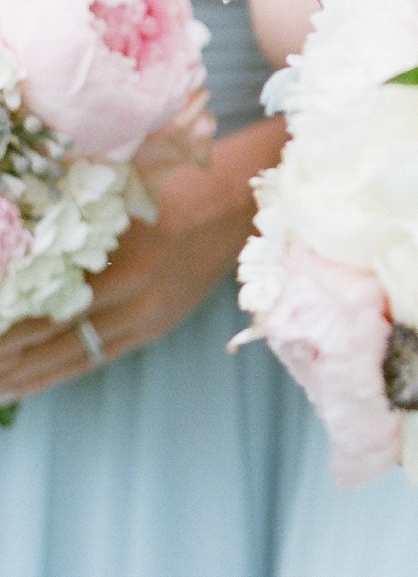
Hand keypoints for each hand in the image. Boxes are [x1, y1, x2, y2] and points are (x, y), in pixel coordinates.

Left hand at [0, 112, 284, 401]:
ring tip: (3, 390)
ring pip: (83, 357)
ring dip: (38, 376)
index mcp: (130, 266)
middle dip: (19, 364)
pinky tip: (39, 379)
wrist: (236, 203)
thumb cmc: (173, 186)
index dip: (19, 333)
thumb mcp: (121, 199)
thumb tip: (22, 253)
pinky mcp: (158, 326)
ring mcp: (151, 318)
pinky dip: (67, 369)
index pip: (60, 311)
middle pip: (66, 343)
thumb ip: (75, 226)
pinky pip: (105, 355)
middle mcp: (141, 301)